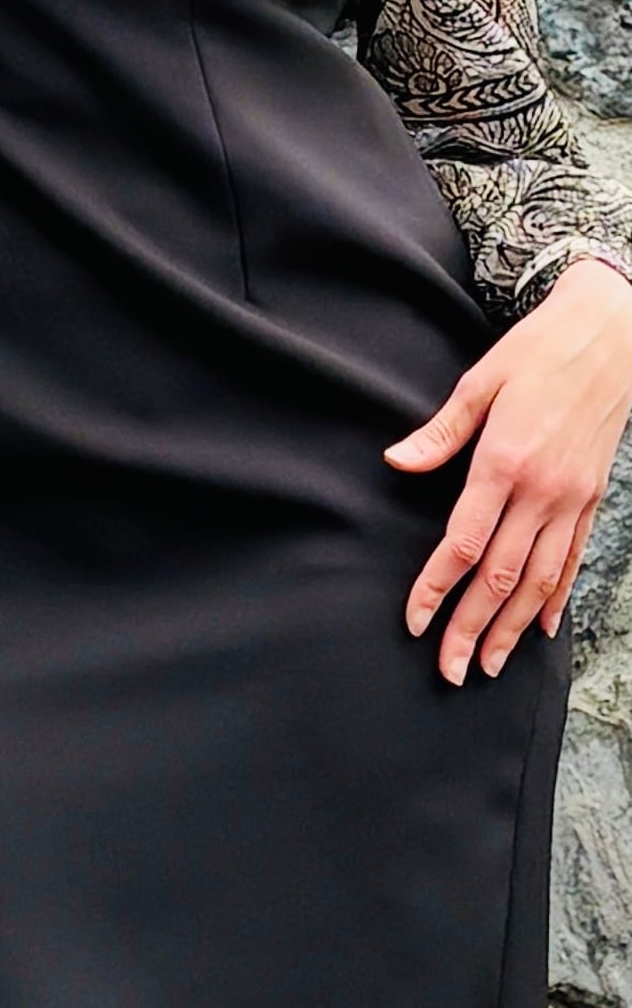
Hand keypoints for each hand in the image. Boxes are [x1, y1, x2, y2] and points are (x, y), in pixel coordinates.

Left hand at [383, 255, 631, 683]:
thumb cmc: (538, 352)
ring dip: (512, 628)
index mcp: (503, 462)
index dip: (434, 588)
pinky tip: (543, 628)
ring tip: (490, 665)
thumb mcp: (480, 381)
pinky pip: (572, 560)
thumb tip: (396, 461)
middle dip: (471, 628)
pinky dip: (556, 598)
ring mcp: (571, 500)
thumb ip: (440, 432)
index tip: (414, 622)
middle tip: (449, 671)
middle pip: (498, 576)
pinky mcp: (591, 499)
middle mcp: (541, 491)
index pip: (461, 543)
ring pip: (538, 581)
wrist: (611, 336)